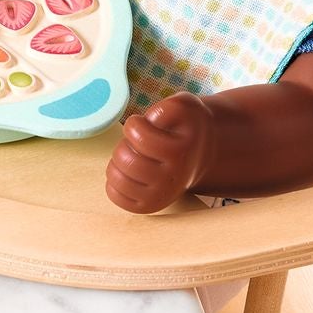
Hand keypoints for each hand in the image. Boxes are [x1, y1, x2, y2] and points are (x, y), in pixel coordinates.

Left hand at [106, 91, 215, 214]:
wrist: (197, 155)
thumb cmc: (185, 127)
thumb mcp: (185, 105)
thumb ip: (171, 106)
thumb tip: (152, 120)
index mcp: (181, 151)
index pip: (139, 136)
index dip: (134, 124)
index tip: (142, 124)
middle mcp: (172, 178)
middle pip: (126, 159)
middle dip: (125, 144)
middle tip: (138, 142)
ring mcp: (160, 195)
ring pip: (117, 179)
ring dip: (118, 162)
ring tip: (133, 156)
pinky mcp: (149, 206)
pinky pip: (116, 196)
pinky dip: (115, 181)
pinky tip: (129, 171)